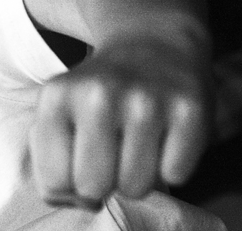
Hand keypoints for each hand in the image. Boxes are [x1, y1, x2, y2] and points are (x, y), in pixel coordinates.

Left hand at [30, 35, 211, 207]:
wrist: (153, 43)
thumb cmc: (100, 92)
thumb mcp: (59, 111)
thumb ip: (52, 160)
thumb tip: (76, 199)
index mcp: (57, 97)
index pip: (54, 183)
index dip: (70, 183)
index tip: (81, 161)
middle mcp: (99, 95)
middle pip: (93, 188)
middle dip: (103, 182)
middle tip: (111, 154)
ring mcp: (146, 101)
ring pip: (135, 187)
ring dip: (137, 176)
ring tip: (136, 143)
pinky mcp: (189, 109)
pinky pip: (175, 175)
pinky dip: (171, 164)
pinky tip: (165, 135)